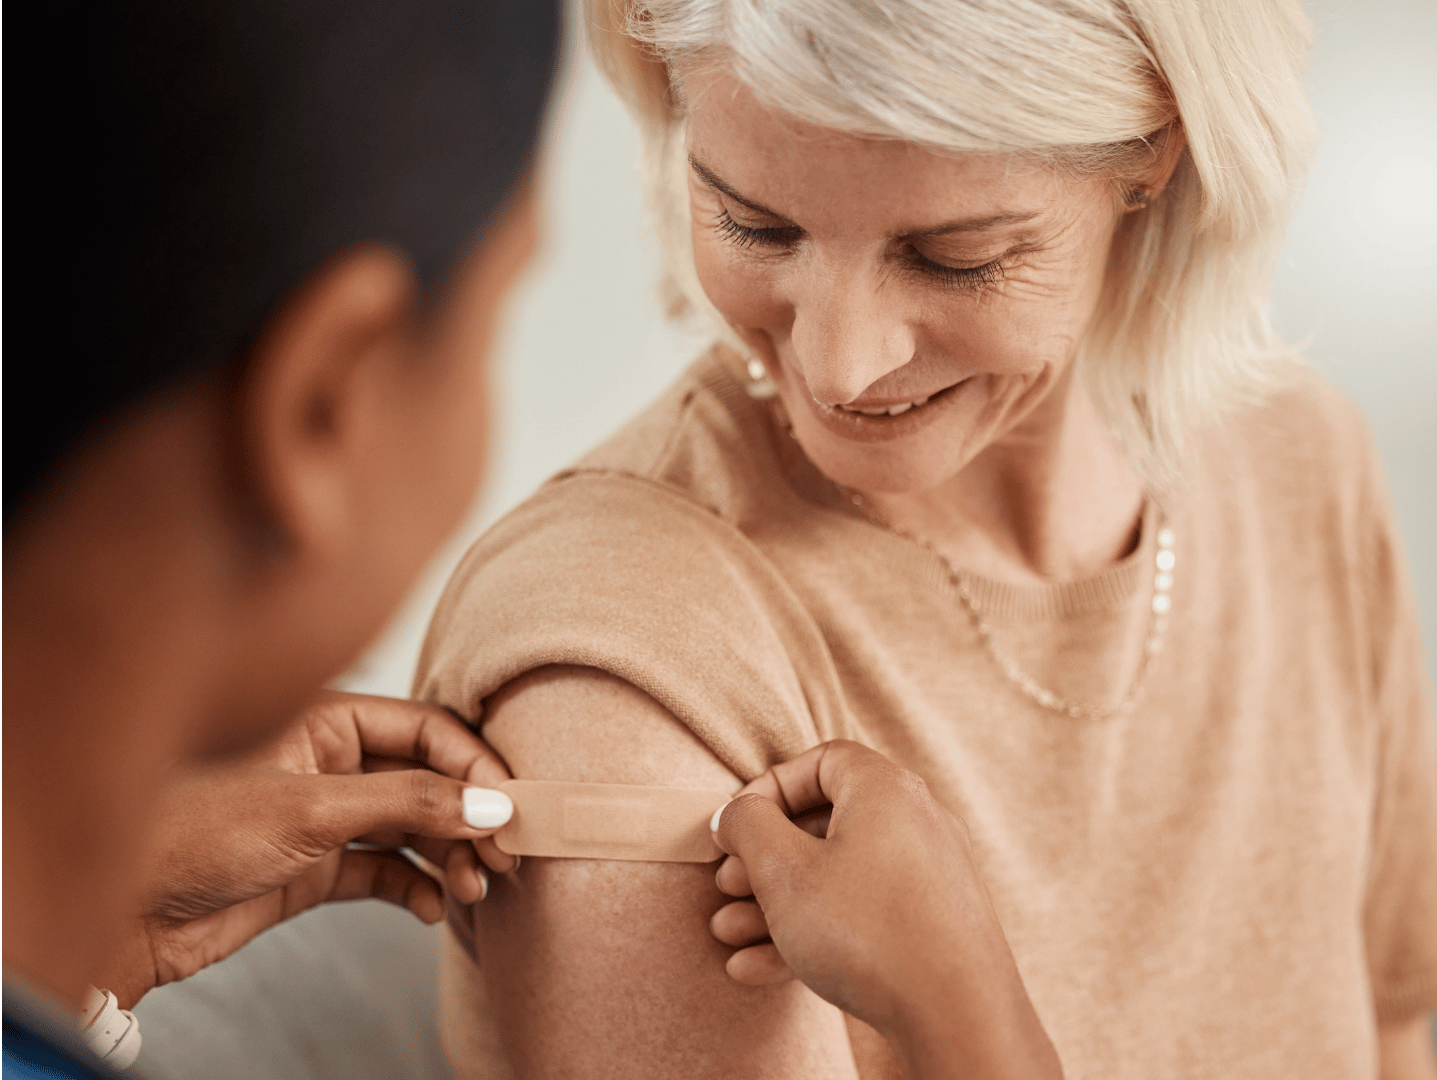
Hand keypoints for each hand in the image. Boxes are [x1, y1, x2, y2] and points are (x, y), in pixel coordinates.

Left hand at [98, 691, 514, 1006]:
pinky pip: (387, 870)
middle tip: (504, 855)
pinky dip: (416, 887)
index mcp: (325, 719)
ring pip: (413, 826)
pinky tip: (434, 908)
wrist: (123, 916)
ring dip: (450, 855)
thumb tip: (489, 803)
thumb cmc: (192, 835)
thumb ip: (407, 802)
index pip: (426, 728)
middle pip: (427, 778)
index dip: (474, 763)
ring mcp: (326, 816)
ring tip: (474, 886)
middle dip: (469, 815)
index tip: (511, 803)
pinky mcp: (317, 867)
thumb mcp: (311, 810)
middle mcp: (331, 761)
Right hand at [709, 740, 1061, 1079]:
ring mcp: (929, 876)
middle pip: (825, 824)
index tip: (735, 825)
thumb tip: (736, 813)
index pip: (820, 761)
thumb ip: (748, 826)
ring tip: (730, 933)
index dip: (769, 788)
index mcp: (886, 789)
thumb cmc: (868, 931)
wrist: (958, 1017)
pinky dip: (814, 932)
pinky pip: (863, 914)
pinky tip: (757, 968)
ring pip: (838, 877)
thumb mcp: (785, 870)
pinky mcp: (933, 925)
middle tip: (728, 885)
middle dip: (764, 858)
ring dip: (777, 903)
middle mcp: (916, 822)